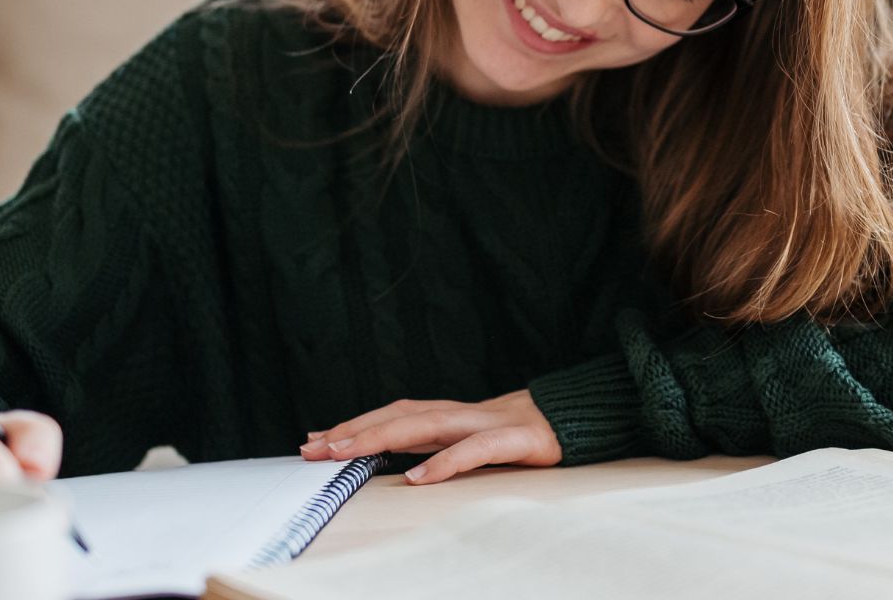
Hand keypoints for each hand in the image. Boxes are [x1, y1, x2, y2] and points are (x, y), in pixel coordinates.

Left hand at [299, 389, 561, 484]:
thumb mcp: (471, 441)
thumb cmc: (521, 434)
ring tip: (347, 453)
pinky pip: (476, 449)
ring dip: (382, 437)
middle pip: (401, 415)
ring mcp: (488, 423)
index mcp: (450, 415)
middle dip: (355, 430)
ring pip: (427, 424)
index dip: (355, 424)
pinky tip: (419, 477)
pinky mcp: (517, 439)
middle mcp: (462, 414)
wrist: (577, 419)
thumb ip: (436, 446)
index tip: (315, 440)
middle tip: (316, 447)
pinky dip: (445, 461)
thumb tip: (394, 463)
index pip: (394, 415)